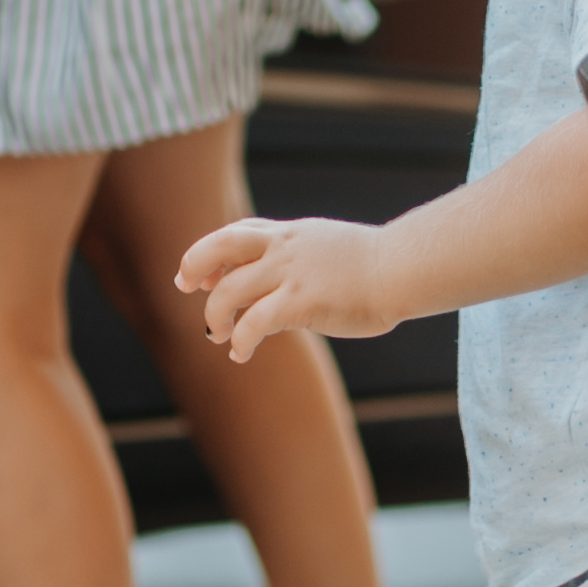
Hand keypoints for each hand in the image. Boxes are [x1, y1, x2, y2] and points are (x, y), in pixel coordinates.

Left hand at [176, 213, 404, 356]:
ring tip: (218, 335)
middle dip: (193, 265)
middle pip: (219, 246)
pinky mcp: (301, 302)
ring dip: (215, 315)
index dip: (211, 252)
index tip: (202, 273)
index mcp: (290, 234)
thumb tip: (284, 278)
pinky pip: (254, 323)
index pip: (237, 233)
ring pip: (228, 291)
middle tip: (185, 287)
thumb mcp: (329, 247)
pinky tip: (240, 354)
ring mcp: (290, 273)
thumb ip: (301, 256)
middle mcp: (283, 248)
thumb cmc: (376, 266)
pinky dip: (240, 340)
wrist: (402, 268)